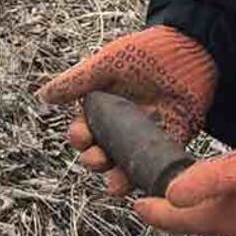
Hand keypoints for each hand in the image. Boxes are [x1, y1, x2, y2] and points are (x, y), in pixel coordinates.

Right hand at [36, 26, 217, 195]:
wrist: (192, 50)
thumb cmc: (146, 51)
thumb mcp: (107, 63)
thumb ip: (77, 81)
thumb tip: (43, 95)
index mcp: (104, 108)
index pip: (85, 131)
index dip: (79, 137)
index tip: (81, 135)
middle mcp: (123, 126)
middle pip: (102, 153)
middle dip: (95, 161)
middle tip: (98, 159)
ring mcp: (146, 137)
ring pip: (126, 166)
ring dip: (117, 178)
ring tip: (115, 184)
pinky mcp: (171, 142)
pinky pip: (157, 166)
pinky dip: (149, 178)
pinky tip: (144, 184)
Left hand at [133, 121, 235, 235]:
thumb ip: (205, 180)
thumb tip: (171, 195)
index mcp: (223, 220)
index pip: (175, 222)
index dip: (152, 213)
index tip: (134, 202)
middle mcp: (232, 225)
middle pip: (188, 222)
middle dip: (165, 210)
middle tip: (146, 191)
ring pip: (205, 216)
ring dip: (185, 205)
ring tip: (171, 187)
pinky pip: (222, 207)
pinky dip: (206, 198)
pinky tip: (207, 183)